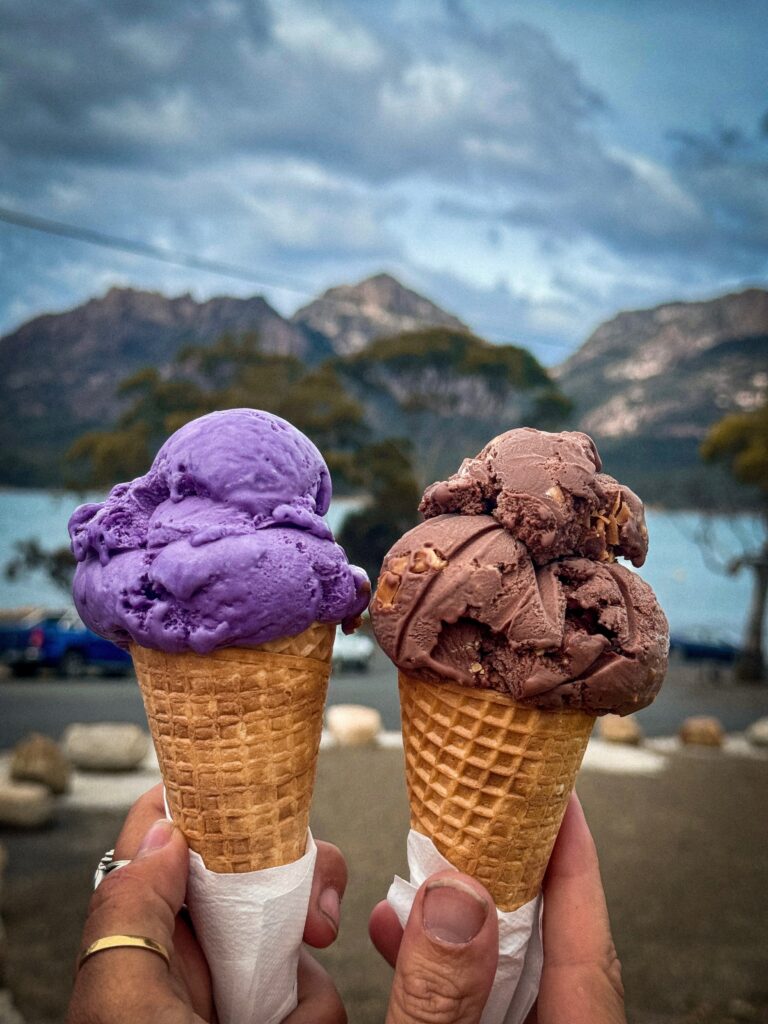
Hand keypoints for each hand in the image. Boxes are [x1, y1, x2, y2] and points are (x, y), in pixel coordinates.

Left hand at [67, 784, 346, 1023]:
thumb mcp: (123, 1011)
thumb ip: (129, 914)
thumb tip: (162, 829)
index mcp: (138, 935)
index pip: (167, 832)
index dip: (208, 798)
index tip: (257, 787)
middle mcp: (186, 956)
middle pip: (248, 870)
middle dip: (291, 888)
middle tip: (311, 913)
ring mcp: (233, 992)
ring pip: (292, 938)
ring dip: (302, 982)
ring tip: (282, 1022)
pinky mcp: (272, 1017)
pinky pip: (313, 995)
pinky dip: (313, 1014)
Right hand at [369, 794, 625, 1023]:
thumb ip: (442, 996)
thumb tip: (452, 896)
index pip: (588, 946)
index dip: (574, 862)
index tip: (561, 795)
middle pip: (546, 948)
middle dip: (504, 876)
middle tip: (483, 809)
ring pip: (504, 972)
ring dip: (456, 919)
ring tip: (422, 867)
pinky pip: (474, 1002)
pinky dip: (436, 966)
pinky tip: (394, 935)